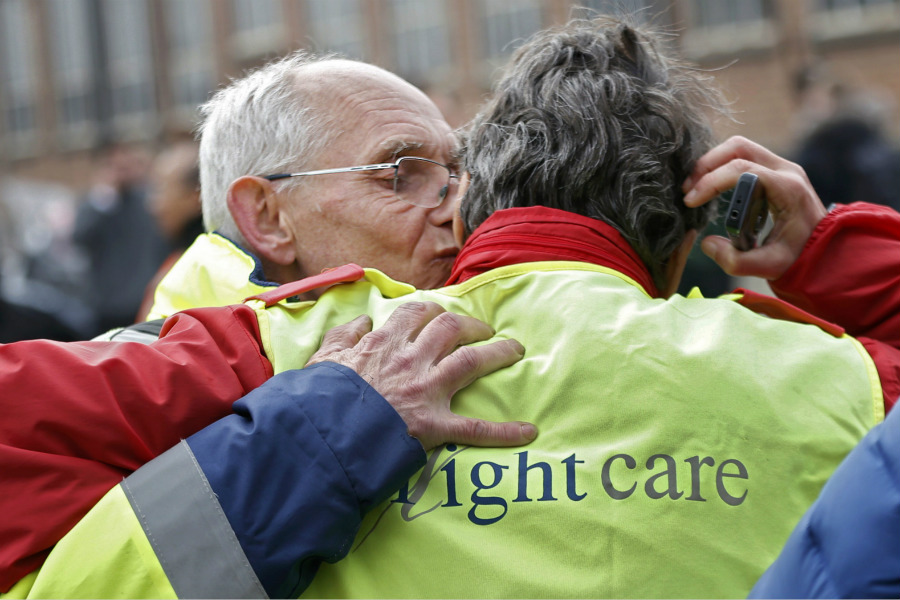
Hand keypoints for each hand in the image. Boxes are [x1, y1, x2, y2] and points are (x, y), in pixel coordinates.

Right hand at [306, 301, 536, 450]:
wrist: (323, 432)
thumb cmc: (320, 397)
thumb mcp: (323, 358)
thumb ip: (343, 335)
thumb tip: (364, 319)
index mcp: (384, 343)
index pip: (415, 313)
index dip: (432, 310)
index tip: (440, 314)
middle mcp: (411, 360)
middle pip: (451, 328)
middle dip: (471, 325)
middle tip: (483, 329)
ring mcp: (426, 390)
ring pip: (472, 361)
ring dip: (498, 352)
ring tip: (514, 350)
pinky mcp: (435, 426)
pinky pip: (475, 428)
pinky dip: (504, 431)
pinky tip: (528, 431)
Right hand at [682, 136, 827, 279]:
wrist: (825, 248)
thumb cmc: (800, 256)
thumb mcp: (770, 266)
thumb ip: (736, 261)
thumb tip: (707, 243)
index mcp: (787, 188)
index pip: (742, 170)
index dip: (711, 182)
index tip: (691, 201)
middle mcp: (786, 170)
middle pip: (739, 147)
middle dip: (707, 165)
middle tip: (688, 189)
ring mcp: (782, 167)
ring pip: (739, 147)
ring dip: (712, 162)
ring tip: (695, 186)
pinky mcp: (775, 170)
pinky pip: (743, 156)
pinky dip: (721, 165)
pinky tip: (709, 184)